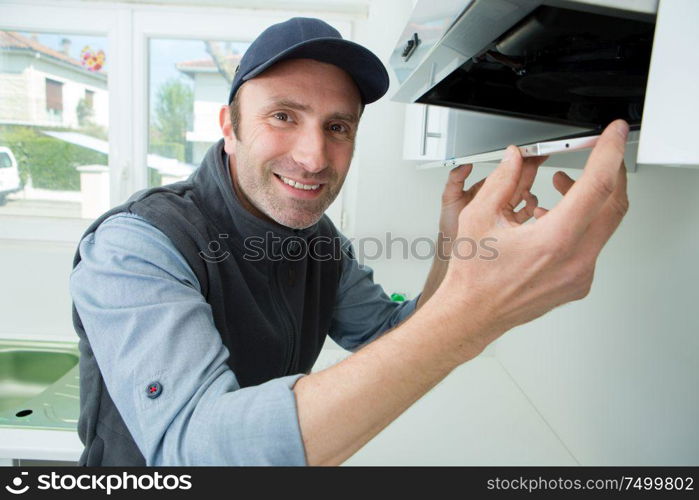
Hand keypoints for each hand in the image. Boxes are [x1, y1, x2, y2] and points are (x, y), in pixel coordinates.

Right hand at [433, 120, 629, 358]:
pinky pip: (591, 245)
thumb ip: (502, 180)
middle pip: (614, 205)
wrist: (472, 313)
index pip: (597, 186)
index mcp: (554, 240)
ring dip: (590, 199)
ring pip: (604, 225)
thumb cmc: (473, 277)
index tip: (614, 134)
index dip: (609, 152)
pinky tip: (553, 219)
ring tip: (561, 187)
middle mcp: (574, 260)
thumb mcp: (479, 217)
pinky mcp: (577, 283)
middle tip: (598, 154)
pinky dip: (579, 223)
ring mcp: (579, 275)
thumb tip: (516, 159)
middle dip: (609, 172)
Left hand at [438, 155, 546, 257]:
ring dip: (529, 189)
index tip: (523, 154)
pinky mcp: (510, 227)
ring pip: (523, 196)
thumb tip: (465, 164)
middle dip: (528, 170)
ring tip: (531, 185)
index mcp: (483, 191)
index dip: (513, 163)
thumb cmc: (449, 228)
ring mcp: (504, 214)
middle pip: (516, 182)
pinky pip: (525, 214)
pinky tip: (531, 205)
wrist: (454, 254)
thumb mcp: (449, 199)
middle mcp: (495, 201)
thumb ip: (455, 180)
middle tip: (539, 159)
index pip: (501, 174)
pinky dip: (531, 209)